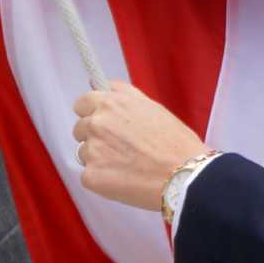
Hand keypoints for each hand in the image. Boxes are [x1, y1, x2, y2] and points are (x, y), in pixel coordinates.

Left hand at [72, 82, 206, 211]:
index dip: (92, 112)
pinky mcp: (91, 176)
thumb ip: (122, 93)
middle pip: (80, 128)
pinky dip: (103, 178)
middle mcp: (97, 124)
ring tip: (127, 163)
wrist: (183, 175)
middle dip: (95, 136)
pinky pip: (89, 175)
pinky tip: (125, 178)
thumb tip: (99, 84)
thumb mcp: (152, 106)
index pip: (82, 103)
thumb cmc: (174, 141)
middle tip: (121, 146)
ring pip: (84, 152)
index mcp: (111, 104)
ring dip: (99, 157)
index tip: (103, 121)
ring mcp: (92, 151)